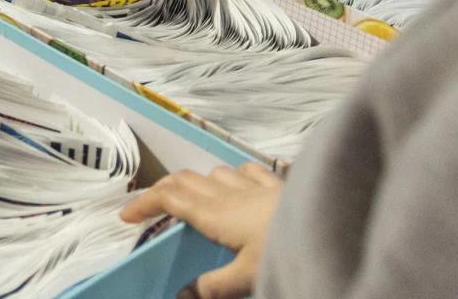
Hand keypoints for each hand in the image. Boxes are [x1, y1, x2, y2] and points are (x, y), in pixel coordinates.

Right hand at [120, 164, 282, 298]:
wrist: (333, 224)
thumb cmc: (287, 249)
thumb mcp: (247, 277)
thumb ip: (213, 287)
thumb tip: (182, 296)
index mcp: (215, 214)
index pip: (169, 198)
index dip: (144, 203)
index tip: (125, 215)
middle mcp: (229, 193)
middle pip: (185, 179)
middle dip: (162, 190)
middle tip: (149, 206)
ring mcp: (255, 184)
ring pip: (213, 172)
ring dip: (195, 182)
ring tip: (192, 199)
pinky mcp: (278, 184)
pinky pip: (246, 170)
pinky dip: (231, 175)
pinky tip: (237, 183)